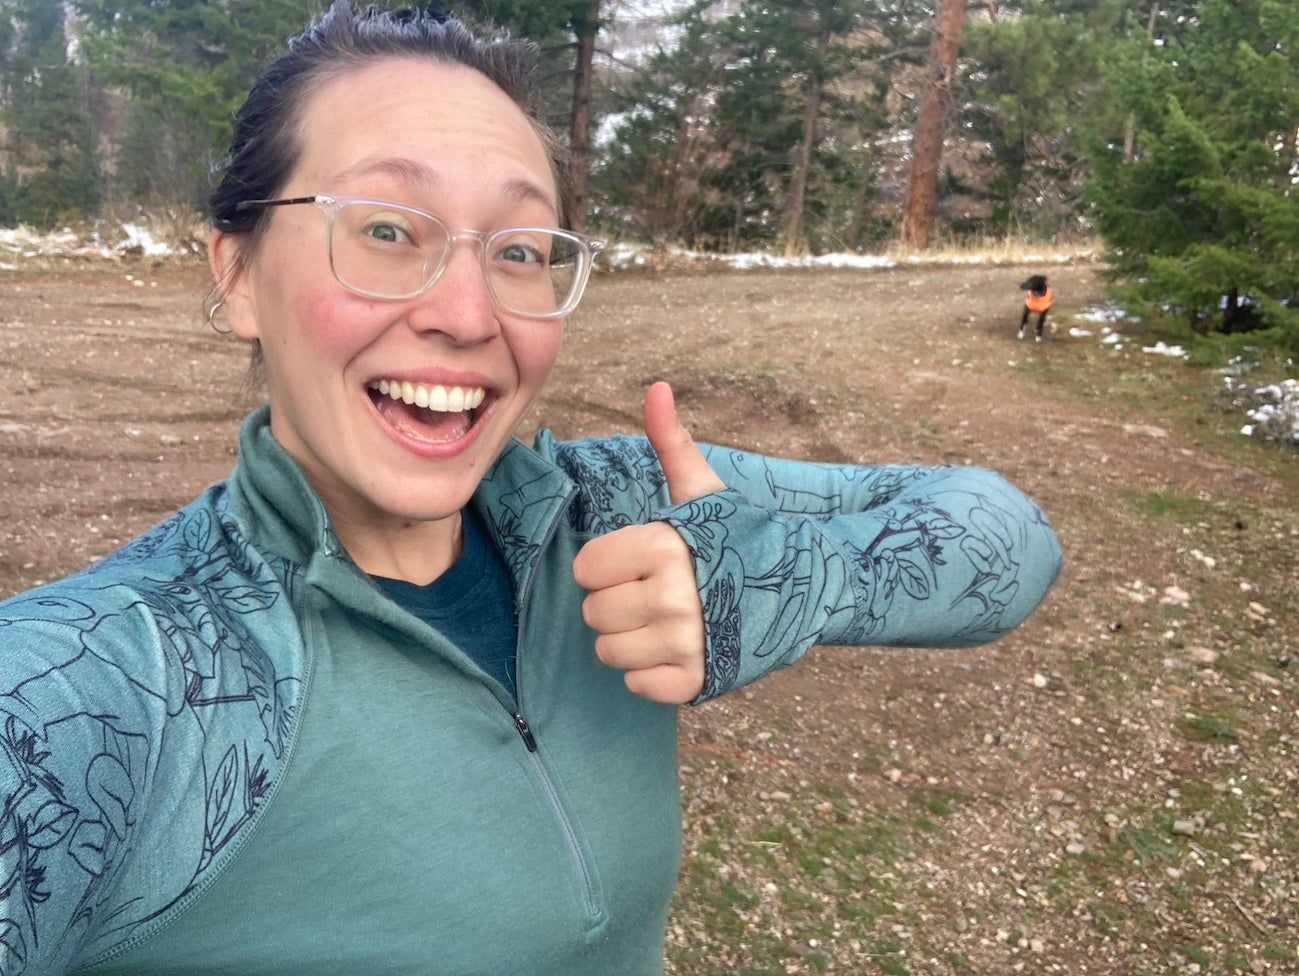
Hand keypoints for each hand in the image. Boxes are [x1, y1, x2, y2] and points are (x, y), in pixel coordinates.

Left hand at [571, 382, 726, 703]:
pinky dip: (649, 673)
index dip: (607, 564)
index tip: (638, 562)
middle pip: (593, 613)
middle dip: (616, 602)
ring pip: (608, 652)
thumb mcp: (704, 490)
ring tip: (662, 621)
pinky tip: (675, 650)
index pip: (586, 568)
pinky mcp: (697, 681)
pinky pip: (637, 685)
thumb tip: (655, 388)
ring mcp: (686, 643)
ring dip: (628, 639)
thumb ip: (670, 442)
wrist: (804, 587)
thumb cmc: (740, 536)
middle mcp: (673, 597)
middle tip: (653, 592)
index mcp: (663, 546)